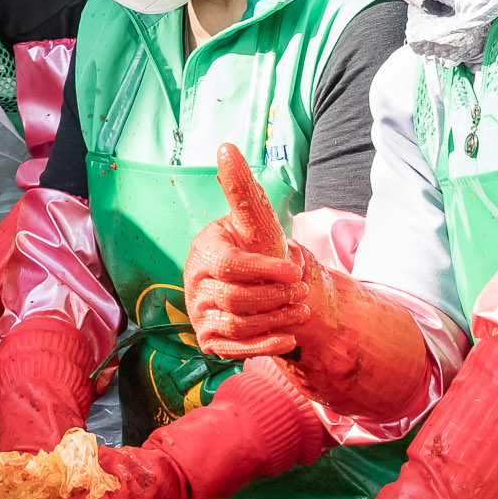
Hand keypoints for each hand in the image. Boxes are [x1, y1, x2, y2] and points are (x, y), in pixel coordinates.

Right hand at [182, 143, 303, 360]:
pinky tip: (289, 340)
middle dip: (275, 297)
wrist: (259, 283)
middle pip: (236, 299)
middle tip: (302, 292)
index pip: (228, 266)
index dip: (263, 271)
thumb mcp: (253, 220)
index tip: (294, 271)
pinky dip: (264, 347)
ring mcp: (200, 313)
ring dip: (275, 320)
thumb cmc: (256, 247)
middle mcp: (195, 283)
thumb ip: (241, 188)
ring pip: (238, 325)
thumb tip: (227, 148)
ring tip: (302, 311)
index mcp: (204, 251)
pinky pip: (234, 349)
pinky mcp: (210, 339)